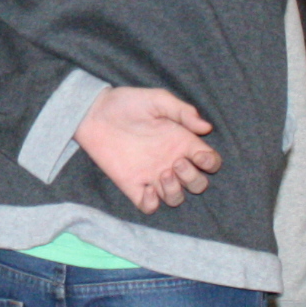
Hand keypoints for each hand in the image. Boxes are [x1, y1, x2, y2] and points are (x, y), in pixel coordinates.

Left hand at [75, 86, 219, 212]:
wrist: (95, 113)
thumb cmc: (127, 103)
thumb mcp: (157, 100)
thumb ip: (182, 111)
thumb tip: (206, 128)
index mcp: (181, 142)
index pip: (208, 162)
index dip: (210, 163)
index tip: (199, 155)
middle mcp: (171, 161)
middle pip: (197, 184)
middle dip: (193, 179)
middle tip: (176, 163)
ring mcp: (152, 176)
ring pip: (176, 198)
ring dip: (175, 191)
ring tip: (163, 173)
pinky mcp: (132, 185)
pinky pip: (149, 206)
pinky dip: (152, 203)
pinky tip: (146, 187)